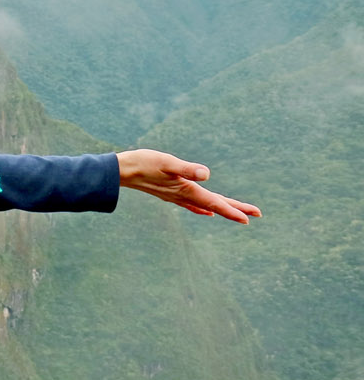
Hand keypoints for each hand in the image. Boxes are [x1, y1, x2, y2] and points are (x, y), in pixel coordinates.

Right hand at [118, 149, 260, 224]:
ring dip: (222, 208)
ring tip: (238, 212)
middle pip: (215, 205)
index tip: (251, 217)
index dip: (233, 209)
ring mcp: (176, 196)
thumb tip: (206, 174)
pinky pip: (192, 204)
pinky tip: (206, 212)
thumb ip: (187, 168)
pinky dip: (204, 208)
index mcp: (187, 189)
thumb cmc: (143, 163)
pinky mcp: (170, 193)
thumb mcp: (166, 162)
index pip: (215, 202)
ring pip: (205, 205)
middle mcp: (183, 196)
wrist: (121, 171)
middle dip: (235, 209)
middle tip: (256, 214)